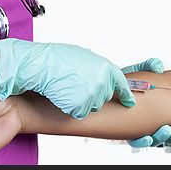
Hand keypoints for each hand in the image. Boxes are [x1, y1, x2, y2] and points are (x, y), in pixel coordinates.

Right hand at [0, 39, 135, 118]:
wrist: (41, 65)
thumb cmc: (57, 58)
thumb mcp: (83, 56)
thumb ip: (96, 67)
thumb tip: (100, 74)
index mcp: (105, 67)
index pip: (121, 84)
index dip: (126, 94)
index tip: (130, 101)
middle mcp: (103, 82)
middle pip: (103, 97)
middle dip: (93, 95)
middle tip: (76, 85)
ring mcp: (93, 95)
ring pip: (91, 106)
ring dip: (81, 101)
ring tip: (67, 87)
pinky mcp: (81, 107)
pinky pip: (79, 113)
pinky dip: (70, 107)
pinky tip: (62, 95)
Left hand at [121, 57, 170, 148]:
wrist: (108, 89)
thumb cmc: (128, 83)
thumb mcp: (141, 72)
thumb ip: (150, 67)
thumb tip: (158, 66)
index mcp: (166, 112)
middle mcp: (157, 123)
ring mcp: (144, 129)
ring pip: (157, 140)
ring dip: (164, 137)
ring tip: (165, 130)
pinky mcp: (129, 132)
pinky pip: (137, 141)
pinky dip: (143, 140)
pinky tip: (146, 137)